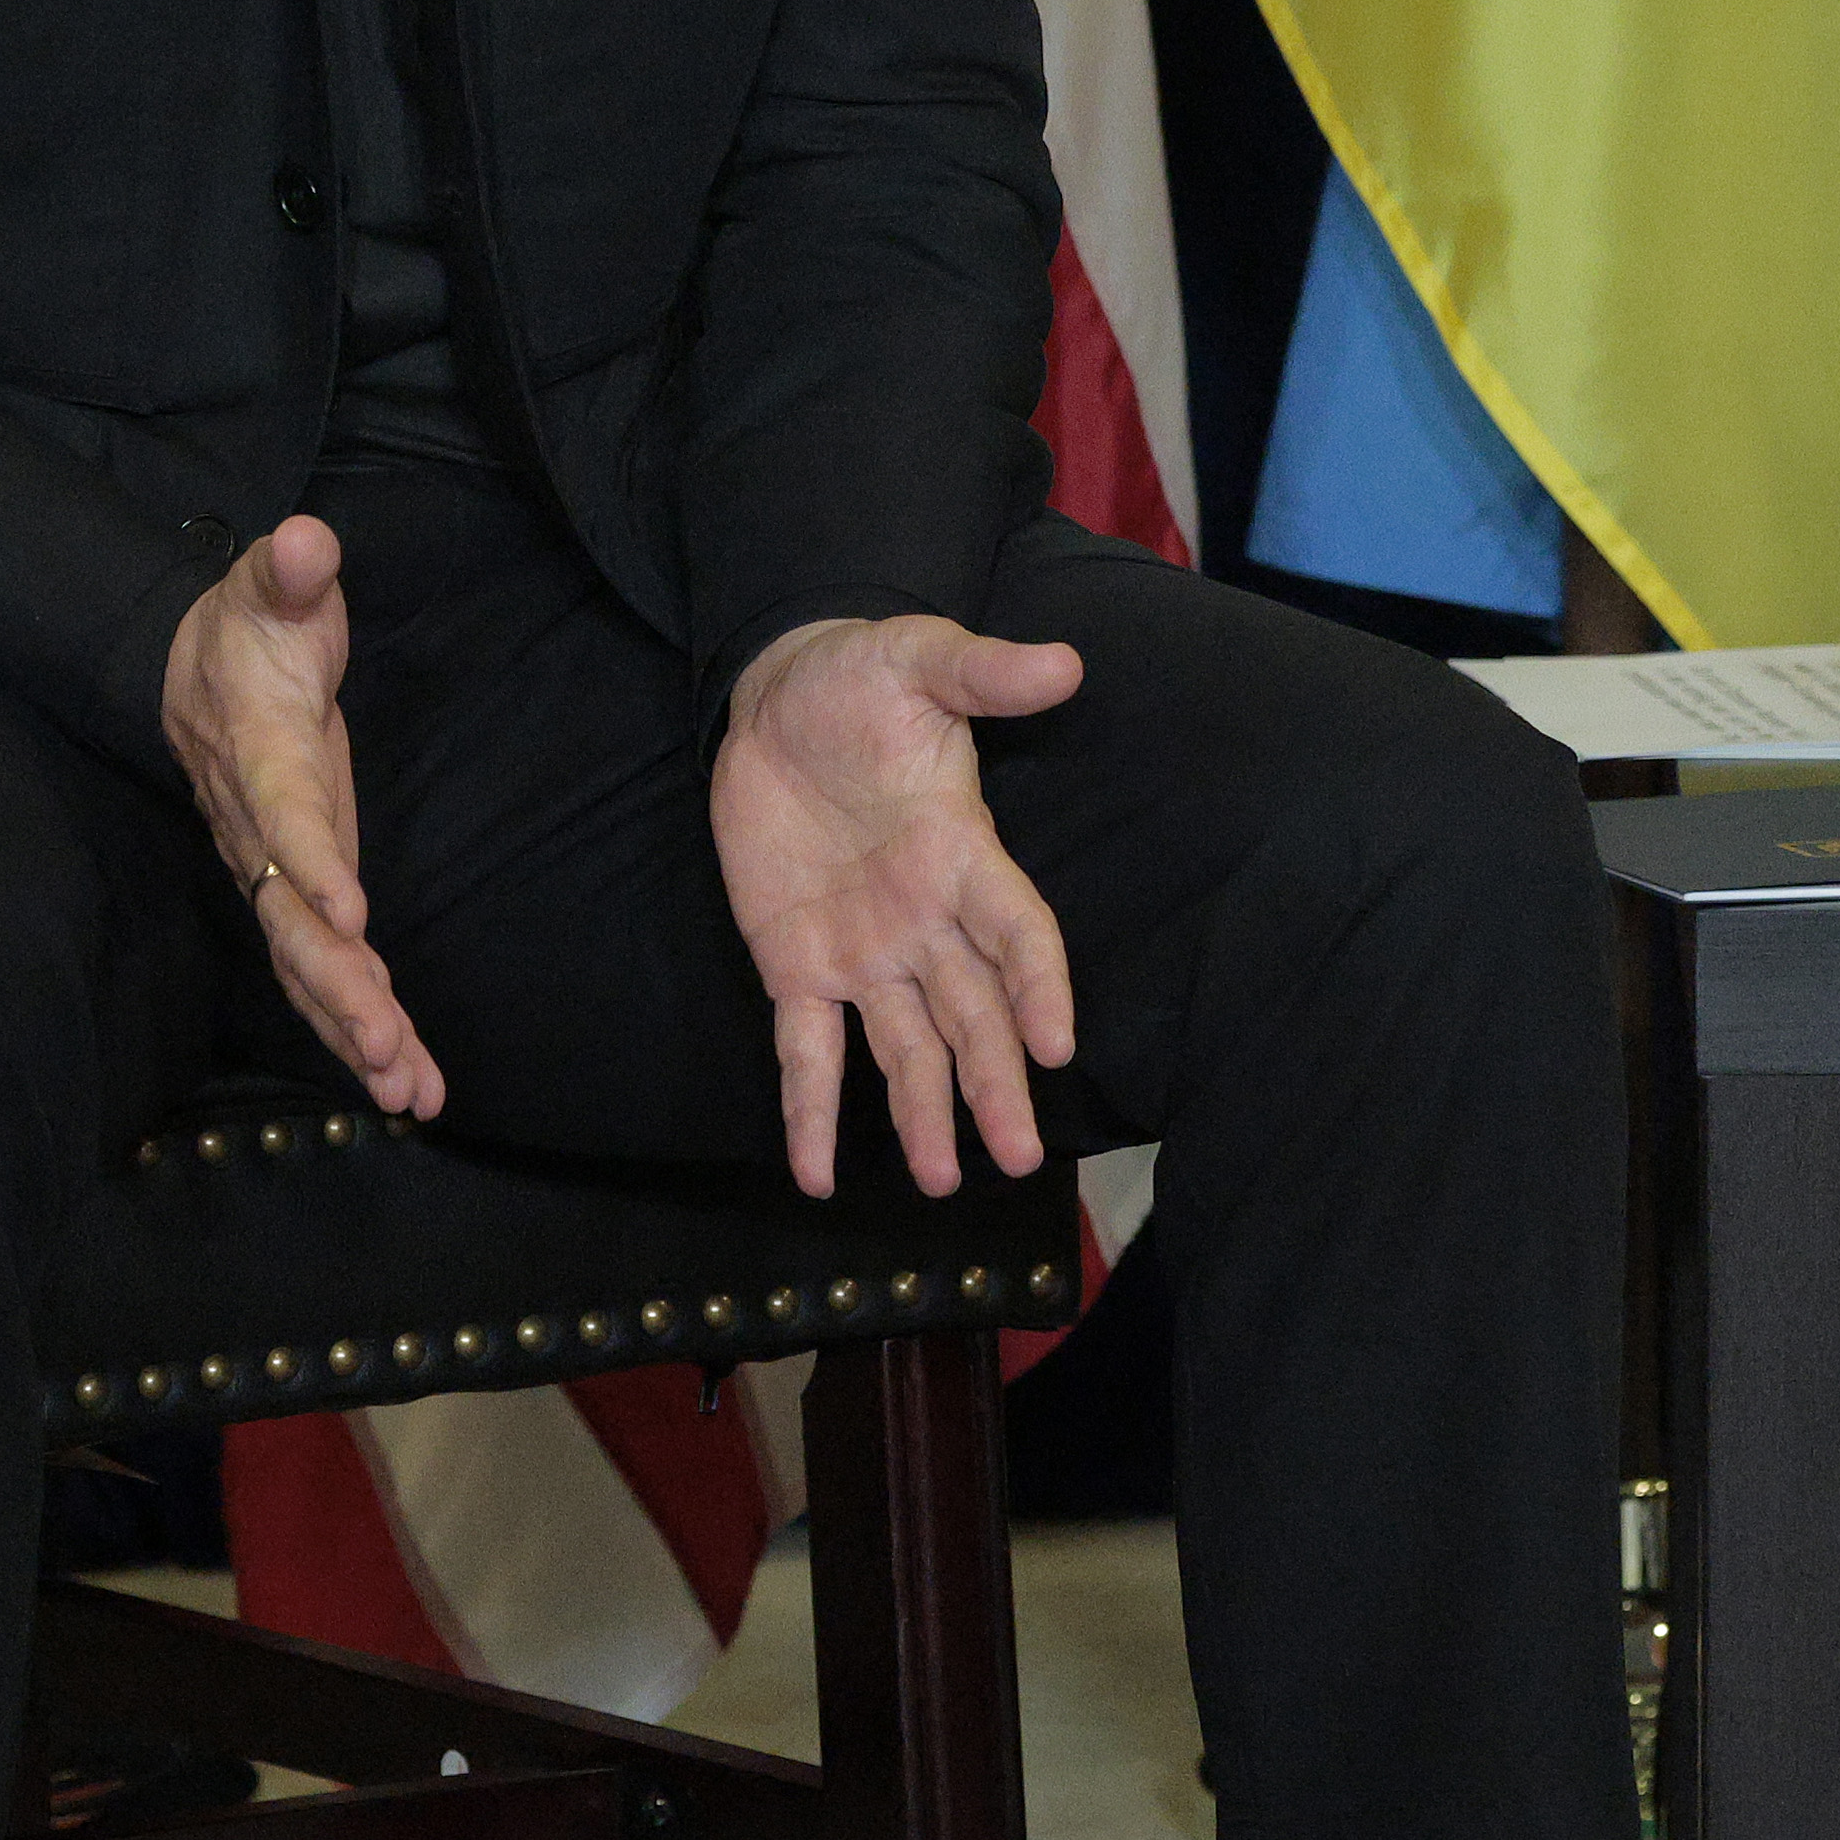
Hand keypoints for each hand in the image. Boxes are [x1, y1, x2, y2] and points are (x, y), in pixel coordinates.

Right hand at [168, 515, 440, 1119]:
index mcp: (260, 754)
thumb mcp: (270, 585)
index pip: (284, 813)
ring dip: (355, 1030)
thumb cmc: (250, 625)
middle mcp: (258, 828)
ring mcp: (276, 868)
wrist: (191, 667)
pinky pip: (324, 970)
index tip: (350, 911)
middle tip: (387, 1050)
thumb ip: (287, 570)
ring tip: (408, 1092)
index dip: (313, 861)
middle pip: (292, 921)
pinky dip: (361, 1027)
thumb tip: (303, 541)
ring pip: (307, 964)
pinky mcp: (298, 892)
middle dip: (340, 987)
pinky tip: (408, 1083)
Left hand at [714, 612, 1095, 1195]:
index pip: (1017, 933)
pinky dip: (810, 1112)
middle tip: (1021, 1156)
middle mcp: (925, 920)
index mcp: (961, 854)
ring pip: (907, 1048)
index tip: (1057, 1046)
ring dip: (927, 1114)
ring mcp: (864, 952)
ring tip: (945, 1180)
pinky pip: (807, 1051)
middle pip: (975, 1015)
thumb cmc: (860, 677)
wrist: (775, 697)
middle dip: (998, 1083)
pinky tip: (814, 1175)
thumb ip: (983, 674)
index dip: (1040, 988)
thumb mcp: (918, 659)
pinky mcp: (798, 966)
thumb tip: (1063, 662)